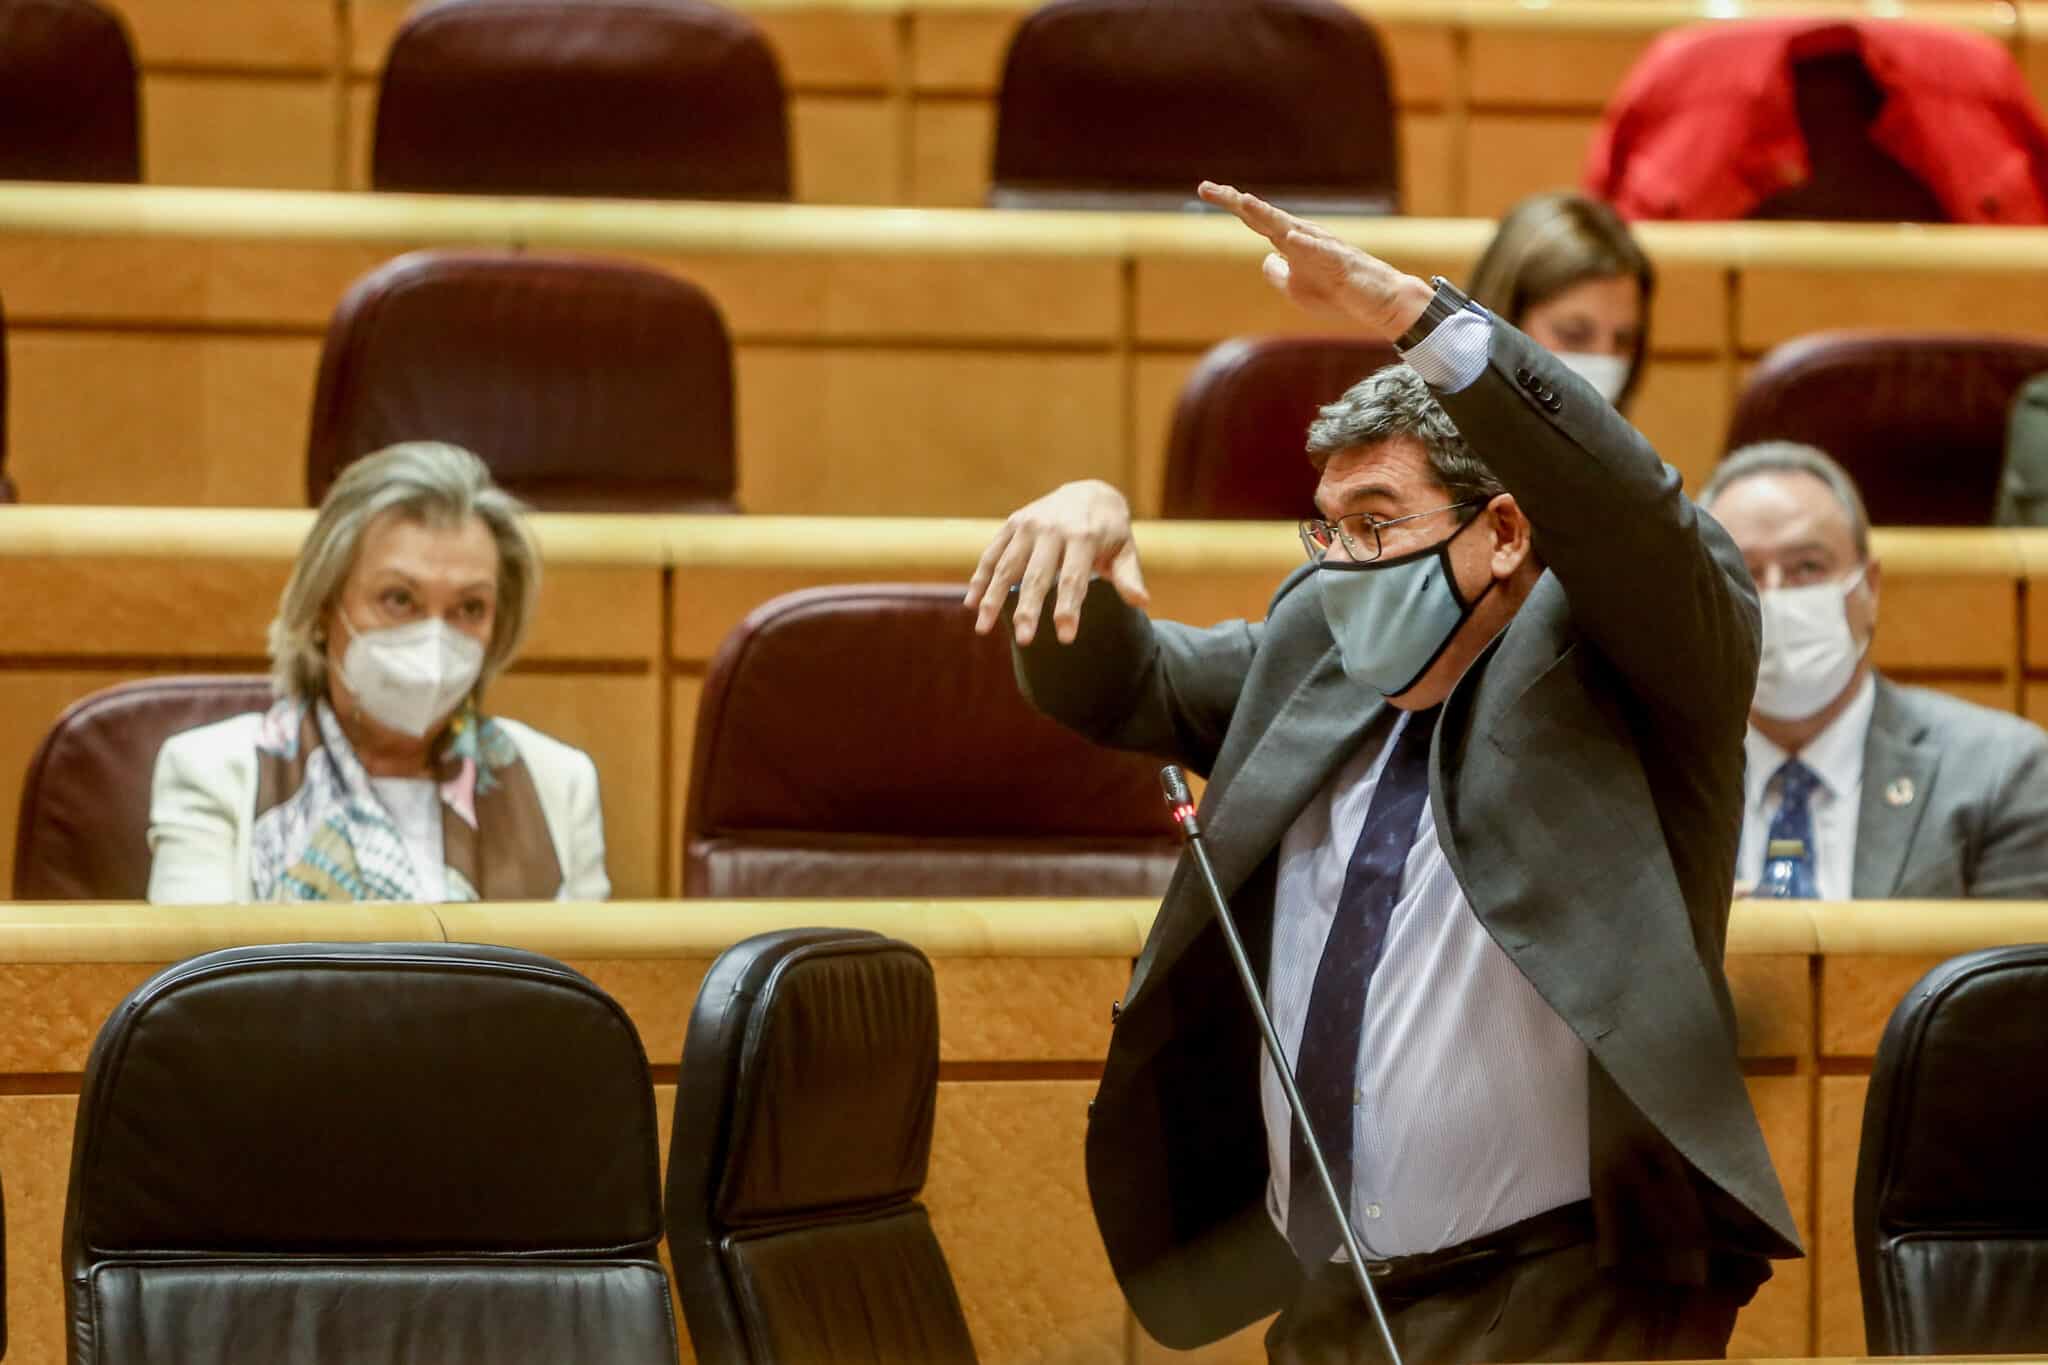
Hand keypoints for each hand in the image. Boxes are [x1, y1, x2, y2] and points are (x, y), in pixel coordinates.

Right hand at [965, 480, 1149, 644]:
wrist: (1089, 492)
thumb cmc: (1110, 532)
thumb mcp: (1125, 550)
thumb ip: (1128, 576)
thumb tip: (1141, 602)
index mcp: (1083, 536)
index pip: (1074, 579)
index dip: (1069, 609)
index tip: (1065, 638)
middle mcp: (1052, 528)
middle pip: (1037, 576)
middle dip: (1029, 610)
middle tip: (1025, 640)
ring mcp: (1029, 525)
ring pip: (1007, 566)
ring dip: (993, 598)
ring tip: (983, 628)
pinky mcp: (1013, 524)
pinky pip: (992, 554)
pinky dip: (980, 578)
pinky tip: (972, 604)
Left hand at [1197, 181, 1433, 338]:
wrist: (1374, 301)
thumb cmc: (1336, 292)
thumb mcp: (1295, 288)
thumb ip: (1278, 273)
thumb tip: (1265, 259)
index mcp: (1289, 242)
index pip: (1254, 219)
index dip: (1231, 203)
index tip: (1204, 189)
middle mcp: (1302, 237)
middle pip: (1264, 216)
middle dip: (1237, 202)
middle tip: (1208, 188)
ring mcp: (1321, 247)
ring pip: (1289, 227)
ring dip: (1267, 215)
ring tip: (1244, 202)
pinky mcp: (1339, 262)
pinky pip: (1320, 252)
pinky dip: (1305, 245)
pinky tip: (1290, 238)